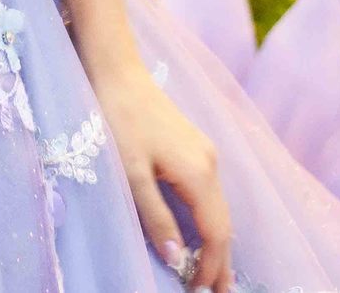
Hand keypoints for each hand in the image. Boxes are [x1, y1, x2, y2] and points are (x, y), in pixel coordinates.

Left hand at [92, 60, 232, 292]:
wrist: (116, 69)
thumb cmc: (118, 118)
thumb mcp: (131, 173)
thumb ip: (155, 217)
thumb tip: (177, 260)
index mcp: (198, 173)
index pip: (216, 233)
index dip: (211, 266)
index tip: (200, 292)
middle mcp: (209, 163)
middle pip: (223, 223)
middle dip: (221, 260)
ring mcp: (204, 151)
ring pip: (218, 207)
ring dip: (217, 241)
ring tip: (212, 272)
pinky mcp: (193, 144)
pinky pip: (209, 192)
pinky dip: (209, 219)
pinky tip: (201, 230)